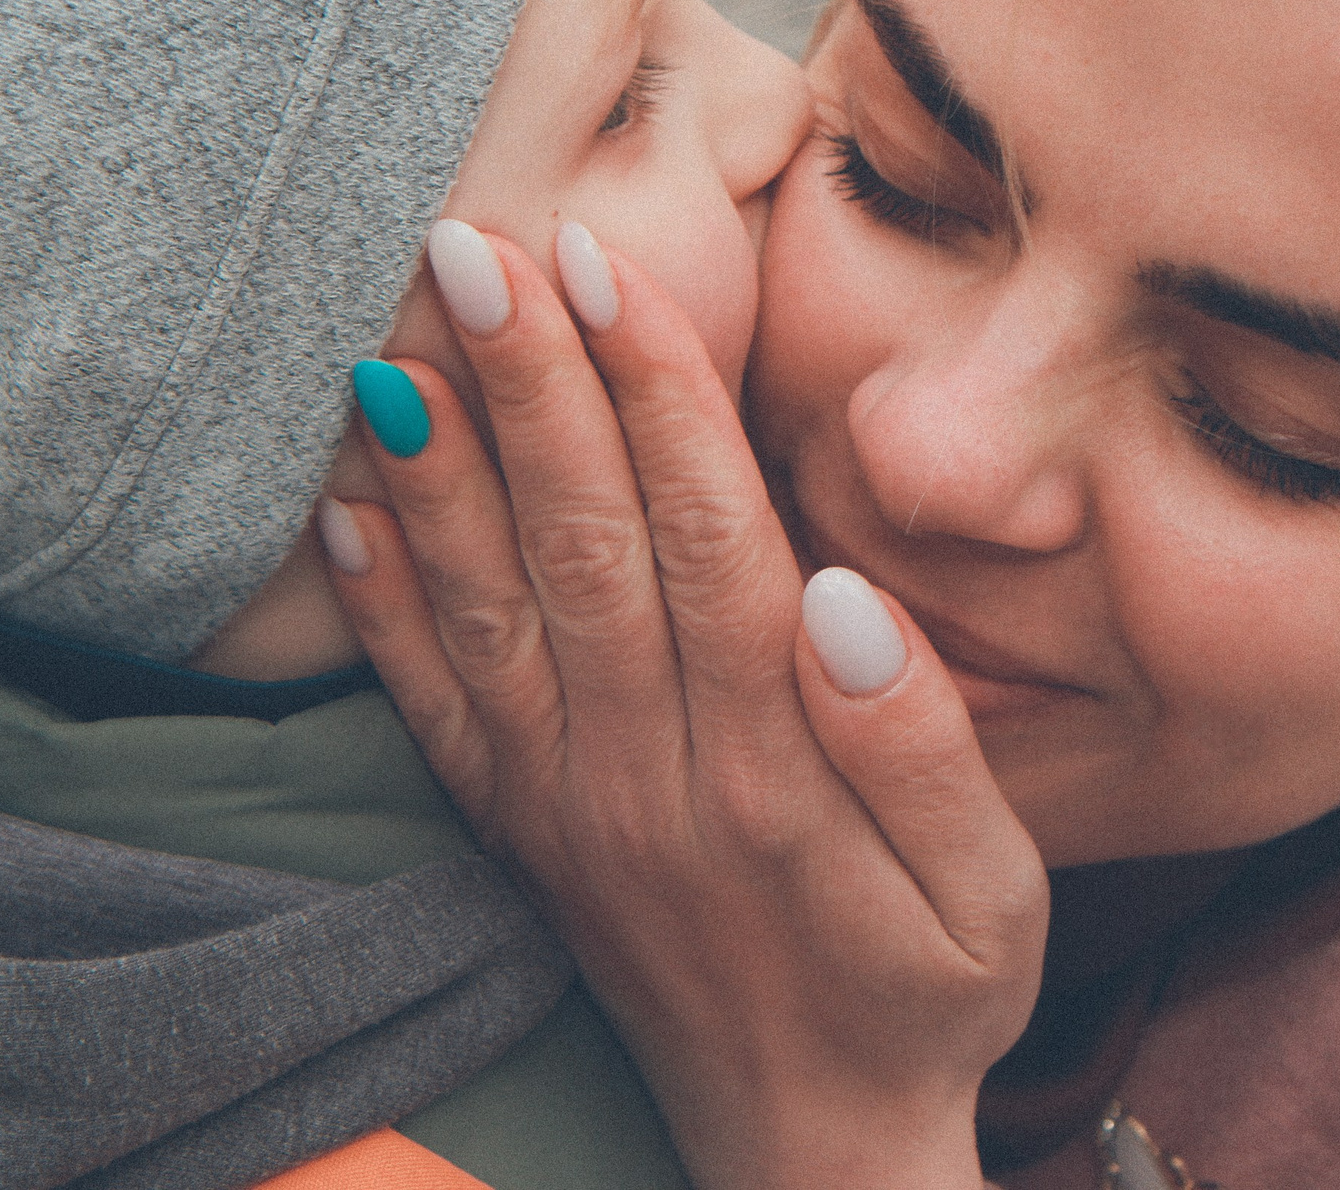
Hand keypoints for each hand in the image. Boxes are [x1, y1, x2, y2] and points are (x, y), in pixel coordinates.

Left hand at [320, 221, 1044, 1189]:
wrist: (803, 1151)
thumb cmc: (921, 1001)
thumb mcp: (993, 898)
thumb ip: (920, 747)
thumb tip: (840, 594)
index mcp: (771, 770)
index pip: (705, 539)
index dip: (652, 394)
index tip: (602, 267)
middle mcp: (645, 775)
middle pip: (581, 543)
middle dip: (527, 383)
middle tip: (474, 242)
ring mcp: (563, 807)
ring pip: (488, 607)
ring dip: (440, 466)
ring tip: (395, 332)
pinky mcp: (518, 835)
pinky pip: (430, 712)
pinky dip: (379, 608)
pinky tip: (346, 507)